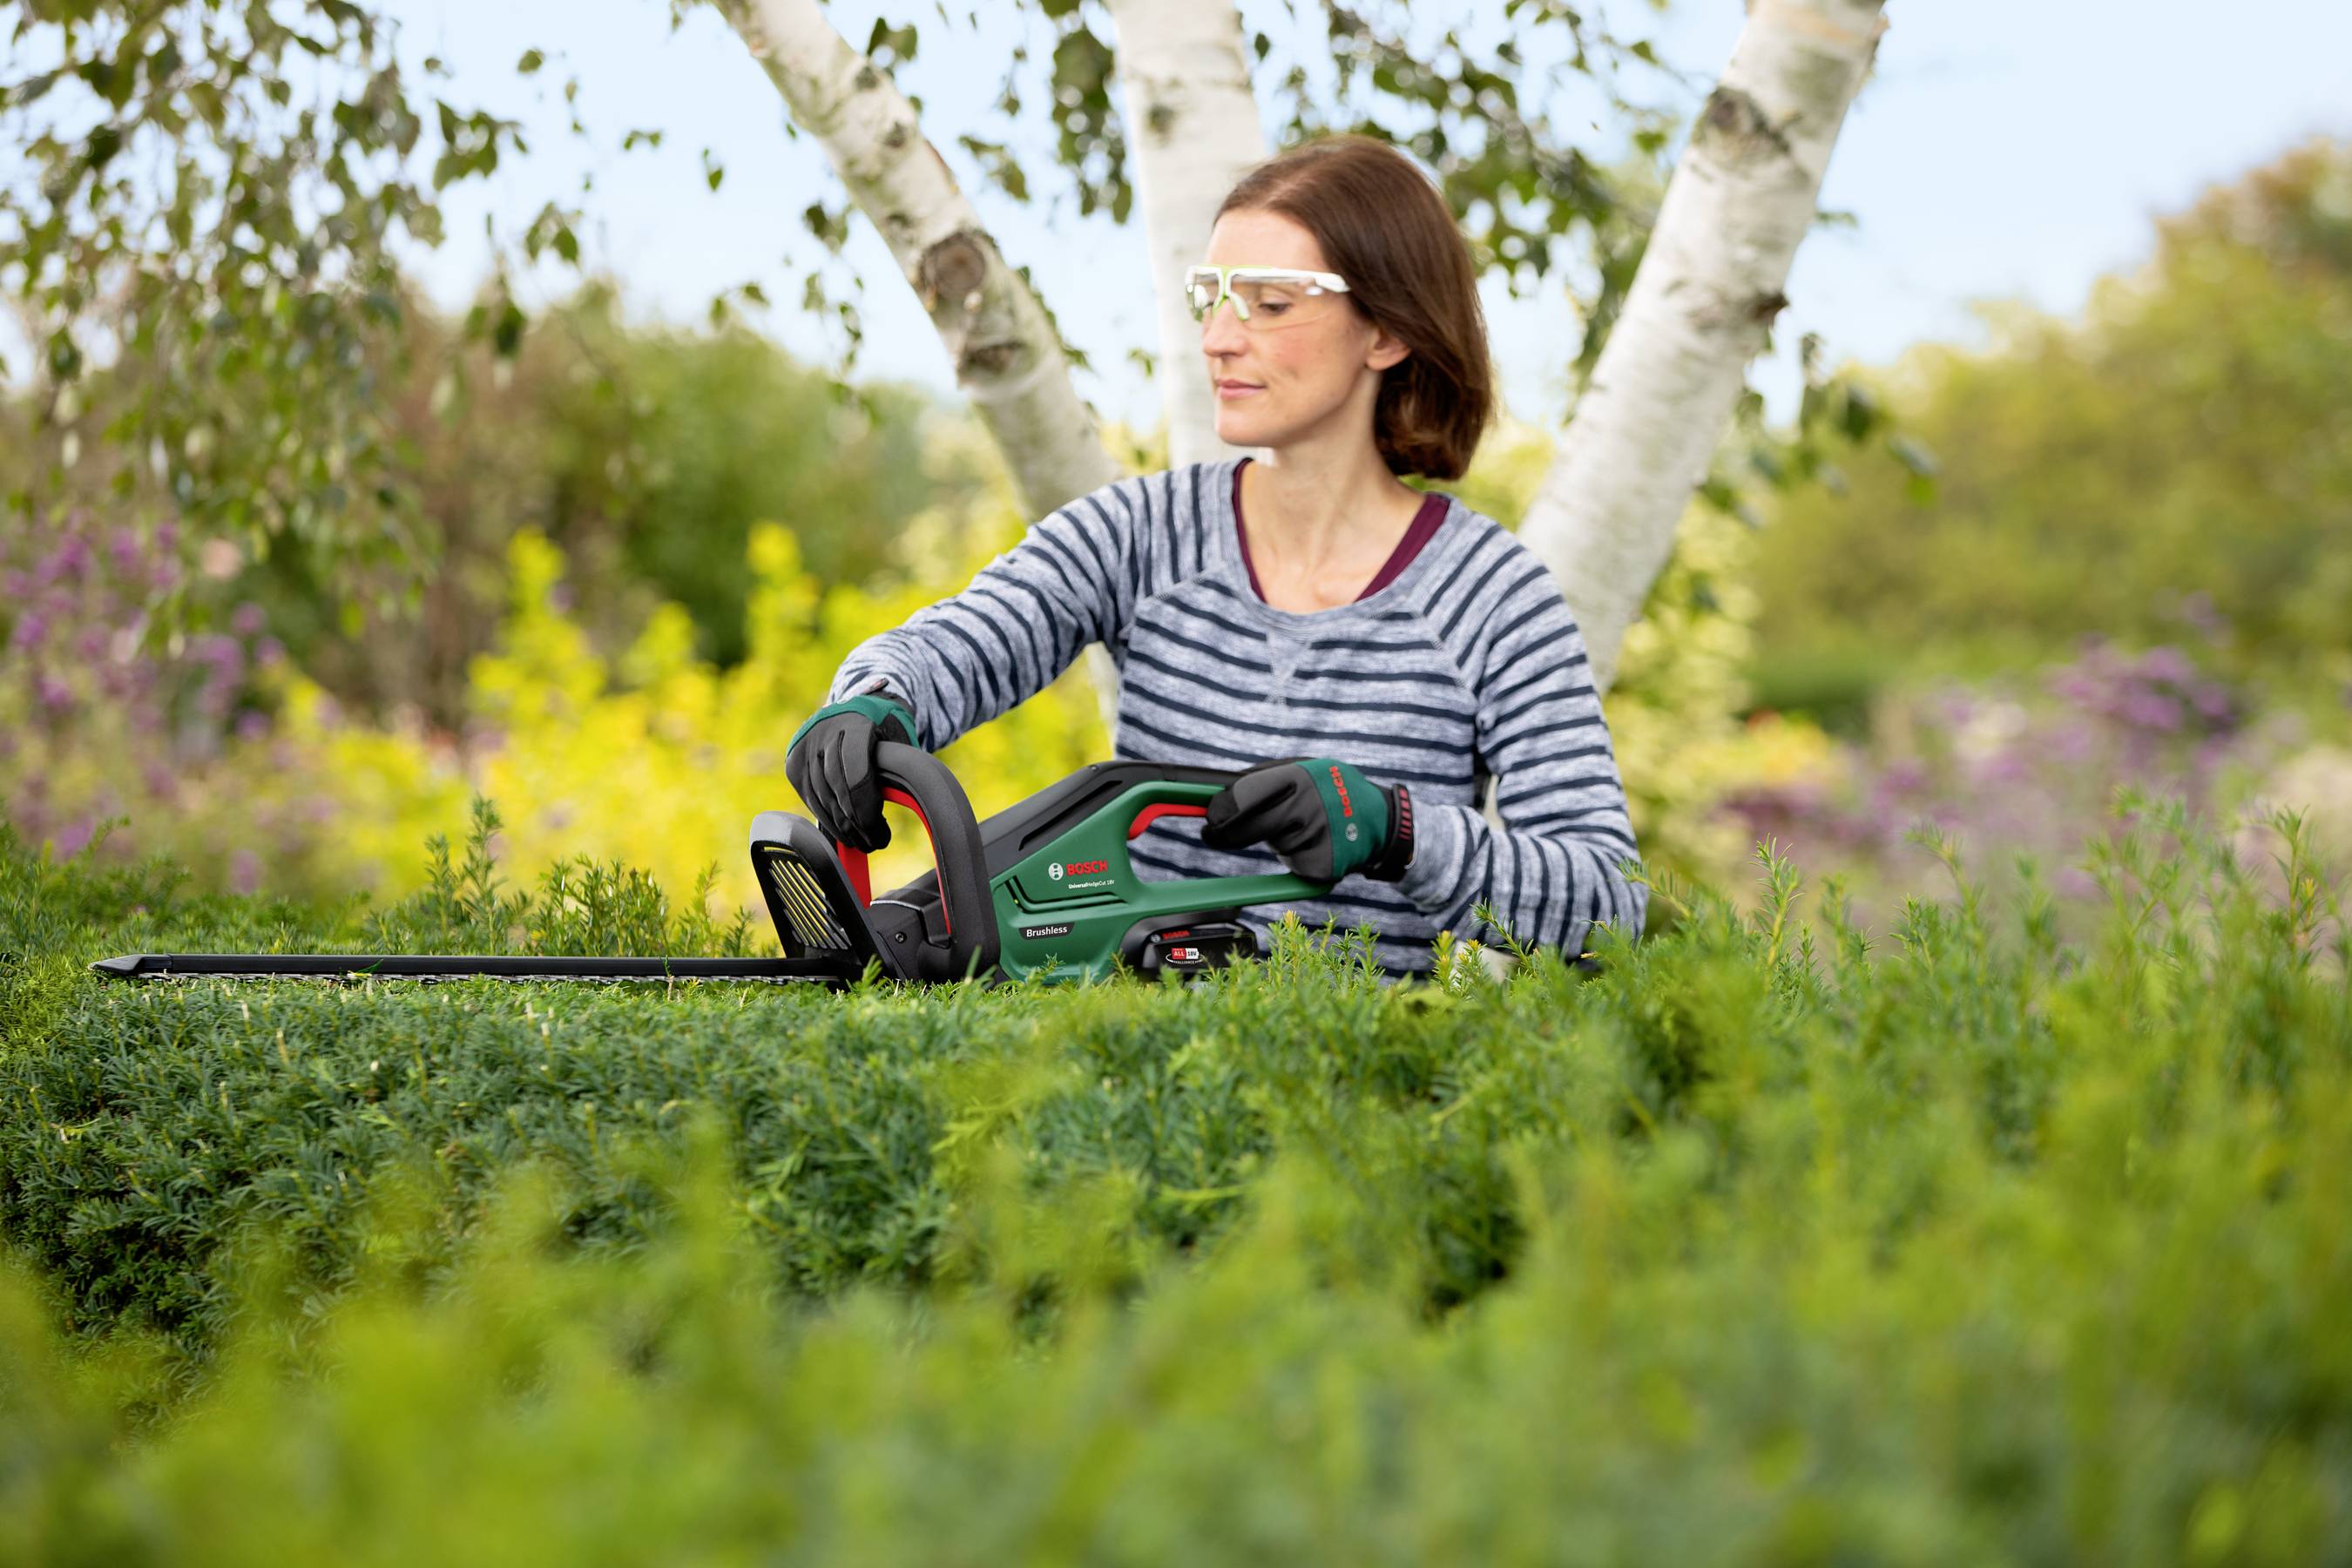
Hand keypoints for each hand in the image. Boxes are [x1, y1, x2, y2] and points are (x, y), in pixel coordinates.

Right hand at [786, 692, 918, 850]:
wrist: (855, 710)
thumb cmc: (884, 732)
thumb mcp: (898, 743)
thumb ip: (899, 771)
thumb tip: (907, 811)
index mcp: (856, 724)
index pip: (857, 775)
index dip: (867, 808)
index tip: (880, 829)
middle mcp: (825, 732)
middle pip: (838, 790)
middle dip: (858, 823)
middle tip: (876, 843)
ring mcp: (805, 747)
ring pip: (821, 799)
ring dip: (841, 828)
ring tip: (861, 842)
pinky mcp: (793, 762)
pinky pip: (809, 799)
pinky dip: (826, 819)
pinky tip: (843, 832)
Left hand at [1200, 757, 1413, 882]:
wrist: (1383, 822)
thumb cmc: (1332, 790)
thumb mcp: (1306, 768)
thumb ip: (1267, 777)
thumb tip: (1219, 792)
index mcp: (1299, 776)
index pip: (1243, 795)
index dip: (1220, 809)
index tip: (1208, 818)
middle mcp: (1307, 807)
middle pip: (1248, 827)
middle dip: (1227, 832)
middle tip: (1212, 834)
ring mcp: (1316, 838)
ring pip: (1274, 844)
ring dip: (1276, 839)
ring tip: (1302, 827)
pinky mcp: (1322, 866)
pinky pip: (1295, 863)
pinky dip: (1298, 857)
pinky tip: (1316, 845)